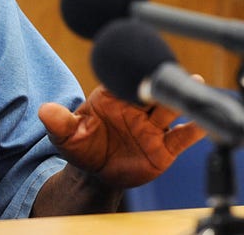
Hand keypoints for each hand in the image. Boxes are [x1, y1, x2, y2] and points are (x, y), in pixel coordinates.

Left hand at [38, 85, 204, 187]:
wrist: (94, 173)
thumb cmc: (80, 146)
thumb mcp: (65, 135)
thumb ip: (58, 122)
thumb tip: (44, 110)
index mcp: (112, 98)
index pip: (125, 82)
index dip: (132, 76)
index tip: (137, 72)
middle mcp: (135, 109)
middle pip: (151, 91)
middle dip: (160, 82)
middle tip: (167, 75)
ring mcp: (151, 127)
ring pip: (169, 109)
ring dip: (179, 98)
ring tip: (194, 84)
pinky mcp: (163, 149)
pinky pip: (182, 137)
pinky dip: (194, 130)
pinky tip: (201, 124)